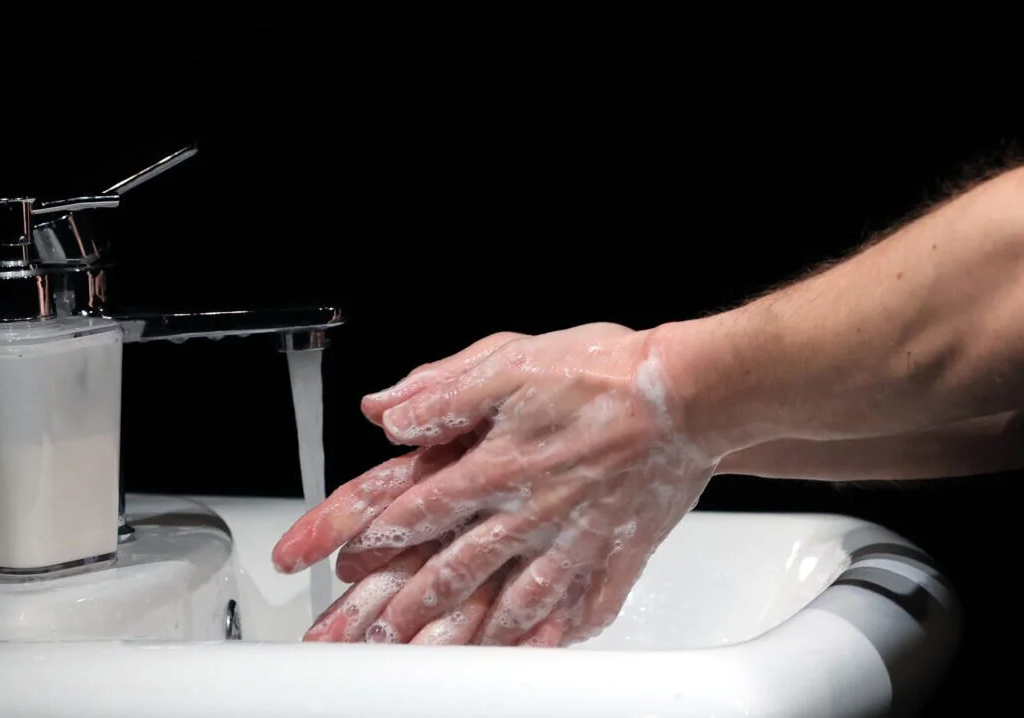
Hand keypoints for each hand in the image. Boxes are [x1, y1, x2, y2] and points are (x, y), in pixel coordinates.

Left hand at [274, 322, 717, 645]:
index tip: (328, 565)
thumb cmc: (608, 372)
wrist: (695, 395)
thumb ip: (446, 390)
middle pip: (451, 572)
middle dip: (399, 613)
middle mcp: (528, 511)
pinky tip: (531, 653)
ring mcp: (571, 541)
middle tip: (361, 643)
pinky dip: (551, 637)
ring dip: (462, 637)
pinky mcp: (614, 555)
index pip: (413, 509)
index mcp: (496, 462)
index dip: (363, 537)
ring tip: (429, 662)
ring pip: (507, 603)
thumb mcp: (514, 361)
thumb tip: (390, 413)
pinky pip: (577, 610)